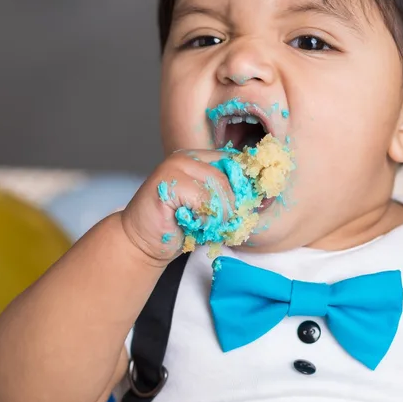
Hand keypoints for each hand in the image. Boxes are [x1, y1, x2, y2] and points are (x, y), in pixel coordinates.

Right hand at [119, 150, 236, 263]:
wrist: (142, 244)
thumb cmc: (178, 227)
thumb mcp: (211, 208)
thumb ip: (229, 196)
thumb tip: (259, 195)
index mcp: (198, 158)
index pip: (235, 161)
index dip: (244, 186)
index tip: (243, 208)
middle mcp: (186, 157)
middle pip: (229, 176)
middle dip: (231, 206)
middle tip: (220, 225)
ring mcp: (174, 167)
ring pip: (219, 187)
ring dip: (218, 215)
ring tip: (204, 225)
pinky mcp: (167, 183)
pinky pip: (204, 200)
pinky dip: (204, 219)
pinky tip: (191, 224)